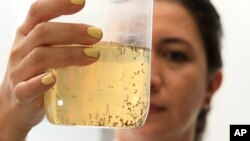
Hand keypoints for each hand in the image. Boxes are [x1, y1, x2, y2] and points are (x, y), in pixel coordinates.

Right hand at [0, 0, 101, 139]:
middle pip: (43, 33)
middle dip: (72, 32)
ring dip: (68, 54)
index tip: (81, 1)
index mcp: (27, 35)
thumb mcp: (44, 51)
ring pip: (40, 57)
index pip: (38, 12)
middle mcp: (20, 50)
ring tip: (93, 56)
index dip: (58, 4)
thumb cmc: (35, 73)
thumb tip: (96, 36)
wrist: (15, 104)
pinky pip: (27, 88)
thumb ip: (62, 42)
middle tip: (97, 35)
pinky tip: (53, 79)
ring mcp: (18, 72)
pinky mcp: (20, 95)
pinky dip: (40, 83)